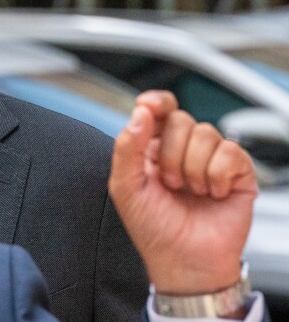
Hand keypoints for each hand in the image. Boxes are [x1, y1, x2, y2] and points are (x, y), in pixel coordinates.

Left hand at [108, 90, 256, 293]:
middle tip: (170, 183)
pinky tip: (212, 194)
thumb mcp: (125, 187)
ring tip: (190, 192)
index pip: (158, 109)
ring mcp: (211, 158)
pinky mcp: (238, 172)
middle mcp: (182, 148)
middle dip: (170, 154)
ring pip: (206, 133)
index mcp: (152, 147)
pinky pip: (230, 152)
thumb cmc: (152, 227)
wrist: (184, 261)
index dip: (157, 102)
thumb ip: (127, 147)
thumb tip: (141, 112)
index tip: (150, 106)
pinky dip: (217, 175)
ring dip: (192, 168)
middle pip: (180, 119)